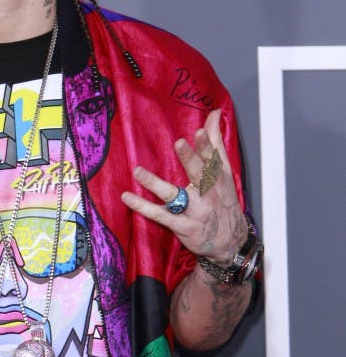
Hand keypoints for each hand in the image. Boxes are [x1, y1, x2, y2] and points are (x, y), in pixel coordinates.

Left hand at [121, 109, 245, 265]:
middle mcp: (207, 193)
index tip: (200, 131)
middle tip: (179, 143)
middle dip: (189, 159)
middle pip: (198, 174)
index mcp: (218, 178)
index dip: (207, 145)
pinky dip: (142, 206)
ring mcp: (194, 210)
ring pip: (174, 195)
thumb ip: (216, 142)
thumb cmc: (224, 201)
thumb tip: (214, 114)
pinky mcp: (182, 226)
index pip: (213, 159)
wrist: (230, 243)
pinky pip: (159, 215)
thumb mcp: (225, 172)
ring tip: (138, 171)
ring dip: (155, 184)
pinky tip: (127, 197)